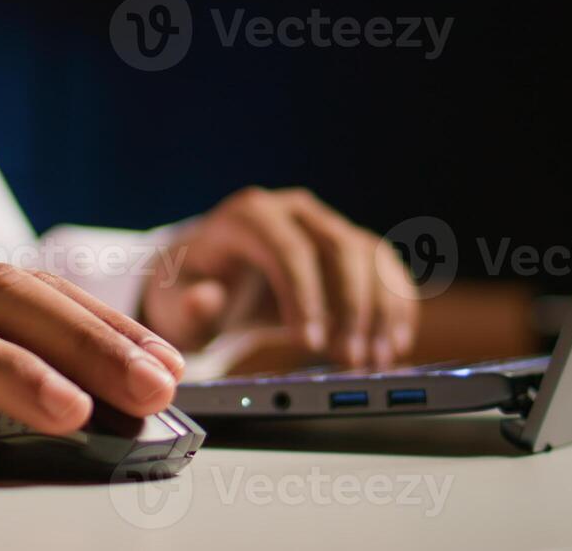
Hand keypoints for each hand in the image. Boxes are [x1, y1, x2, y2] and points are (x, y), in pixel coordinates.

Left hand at [141, 187, 417, 367]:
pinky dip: (396, 303)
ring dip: (381, 309)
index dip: (306, 296)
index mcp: (249, 217)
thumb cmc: (190, 288)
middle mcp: (293, 211)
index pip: (288, 249)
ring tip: (376, 360)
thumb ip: (190, 305)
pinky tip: (395, 342)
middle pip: (340, 248)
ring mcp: (324, 224)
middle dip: (352, 307)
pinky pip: (384, 267)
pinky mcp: (347, 244)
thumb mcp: (174, 303)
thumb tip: (207, 299)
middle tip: (352, 359)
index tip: (311, 343)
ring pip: (370, 256)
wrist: (208, 274)